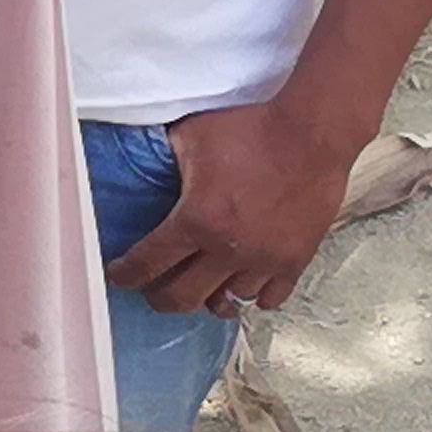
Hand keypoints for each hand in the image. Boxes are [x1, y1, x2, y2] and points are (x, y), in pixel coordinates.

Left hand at [109, 96, 364, 318]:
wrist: (312, 133)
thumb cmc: (254, 128)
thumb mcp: (193, 135)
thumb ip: (164, 157)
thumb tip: (142, 163)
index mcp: (196, 220)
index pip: (147, 264)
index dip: (125, 275)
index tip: (118, 276)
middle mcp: (227, 250)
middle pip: (180, 299)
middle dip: (158, 297)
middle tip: (153, 289)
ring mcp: (263, 260)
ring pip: (226, 302)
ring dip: (208, 295)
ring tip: (202, 283)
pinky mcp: (294, 260)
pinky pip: (267, 299)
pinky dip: (251, 295)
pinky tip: (243, 283)